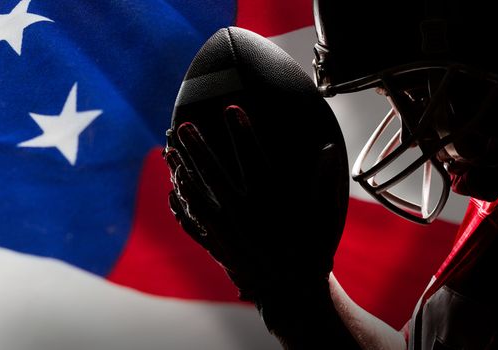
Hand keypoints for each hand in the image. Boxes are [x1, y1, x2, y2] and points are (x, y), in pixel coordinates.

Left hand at [164, 105, 347, 302]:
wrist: (294, 293)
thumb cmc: (313, 250)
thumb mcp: (325, 215)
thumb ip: (324, 181)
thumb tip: (328, 147)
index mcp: (271, 201)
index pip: (253, 158)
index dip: (241, 132)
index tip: (231, 108)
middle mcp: (245, 214)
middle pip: (214, 173)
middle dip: (197, 147)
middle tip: (181, 126)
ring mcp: (228, 231)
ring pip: (198, 195)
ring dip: (182, 171)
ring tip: (169, 151)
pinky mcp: (219, 245)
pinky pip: (194, 221)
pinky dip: (182, 203)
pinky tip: (174, 188)